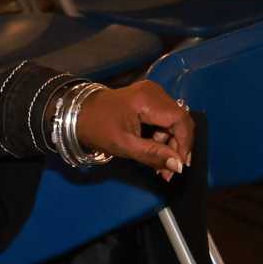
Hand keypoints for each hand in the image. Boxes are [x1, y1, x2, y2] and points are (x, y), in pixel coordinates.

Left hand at [72, 80, 194, 176]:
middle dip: (177, 147)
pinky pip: (164, 119)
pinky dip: (163, 137)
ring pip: (173, 122)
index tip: (180, 166)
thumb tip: (178, 165)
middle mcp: (154, 92)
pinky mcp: (148, 99)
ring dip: (170, 145)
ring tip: (161, 166)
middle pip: (179, 120)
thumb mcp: (124, 145)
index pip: (180, 119)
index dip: (185, 143)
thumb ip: (153, 155)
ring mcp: (152, 94)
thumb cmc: (97, 128)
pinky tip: (156, 152)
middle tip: (169, 171)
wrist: (77, 114)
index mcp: (148, 99)